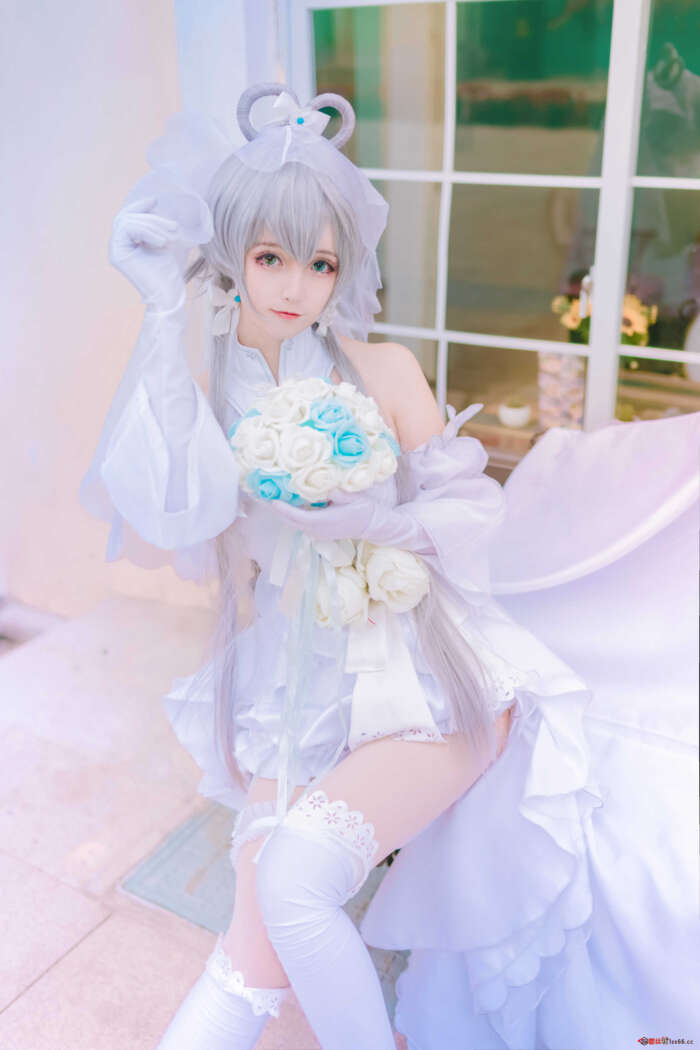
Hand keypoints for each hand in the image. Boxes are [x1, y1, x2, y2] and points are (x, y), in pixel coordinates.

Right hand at [109, 196, 185, 311]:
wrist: (169, 296)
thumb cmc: (170, 273)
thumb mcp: (167, 243)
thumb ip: (161, 227)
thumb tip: (161, 205)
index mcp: (127, 242)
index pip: (129, 216)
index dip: (140, 206)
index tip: (155, 200)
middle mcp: (118, 245)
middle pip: (130, 217)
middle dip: (154, 218)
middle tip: (175, 228)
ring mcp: (116, 250)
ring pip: (129, 221)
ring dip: (153, 225)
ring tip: (172, 237)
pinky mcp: (118, 255)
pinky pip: (128, 229)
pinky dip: (147, 232)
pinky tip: (162, 243)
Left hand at [259, 492, 377, 542]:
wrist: (373, 525)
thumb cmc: (364, 510)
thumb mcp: (352, 498)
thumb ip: (337, 493)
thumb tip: (325, 486)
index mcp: (323, 522)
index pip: (297, 516)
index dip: (283, 509)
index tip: (272, 499)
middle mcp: (316, 530)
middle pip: (290, 520)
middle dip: (275, 508)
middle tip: (260, 494)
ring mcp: (316, 532)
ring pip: (293, 522)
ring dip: (281, 510)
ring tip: (269, 495)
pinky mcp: (318, 531)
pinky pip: (299, 522)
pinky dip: (290, 513)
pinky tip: (285, 501)